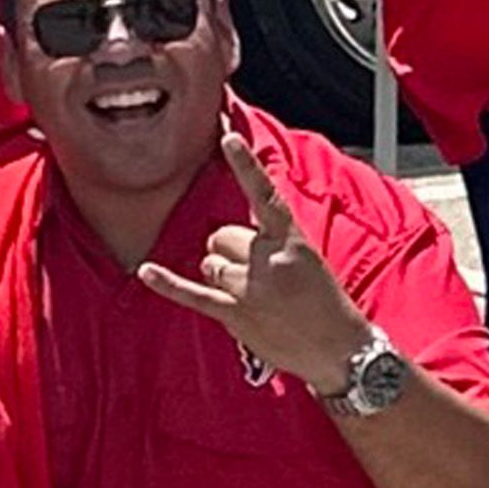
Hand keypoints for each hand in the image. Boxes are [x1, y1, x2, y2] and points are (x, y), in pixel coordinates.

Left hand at [133, 136, 376, 389]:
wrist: (341, 350)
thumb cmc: (325, 303)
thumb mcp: (308, 259)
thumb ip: (272, 241)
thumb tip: (230, 235)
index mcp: (292, 240)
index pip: (265, 194)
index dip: (245, 164)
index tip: (226, 137)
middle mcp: (269, 259)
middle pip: (221, 236)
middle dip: (230, 252)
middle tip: (260, 277)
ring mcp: (250, 287)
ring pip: (210, 263)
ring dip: (223, 277)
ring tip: (256, 299)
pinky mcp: (236, 314)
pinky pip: (193, 293)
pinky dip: (167, 283)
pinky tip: (147, 271)